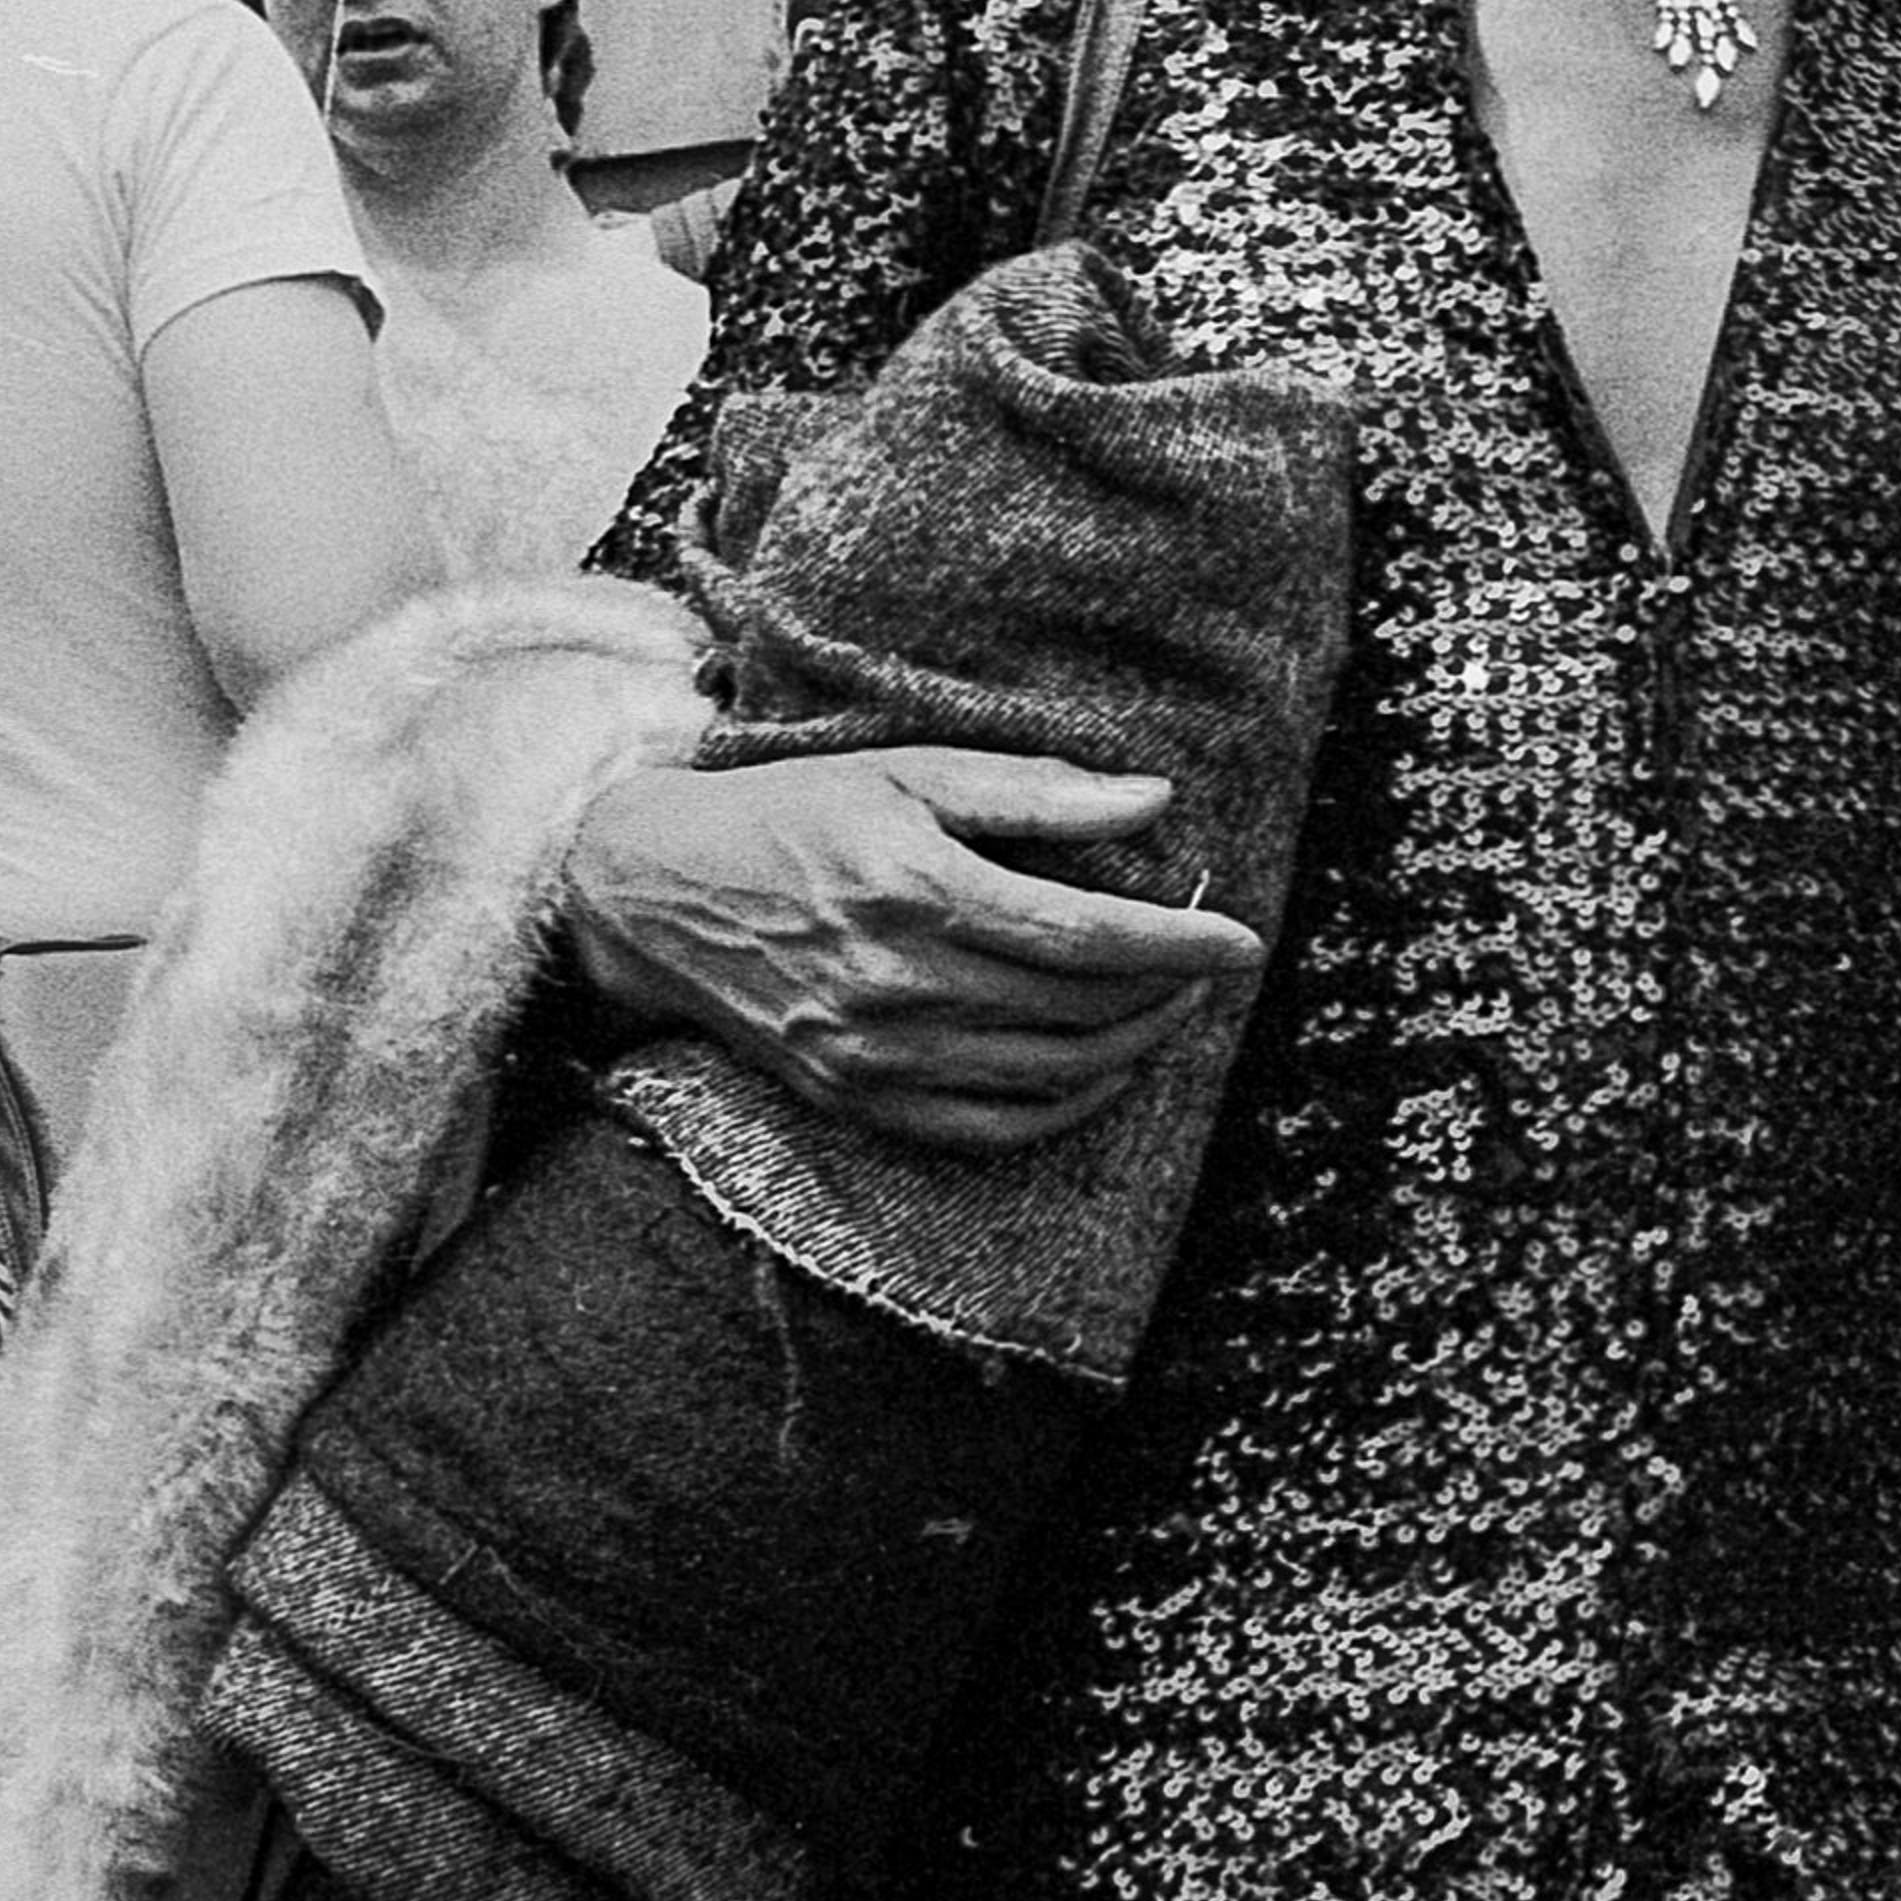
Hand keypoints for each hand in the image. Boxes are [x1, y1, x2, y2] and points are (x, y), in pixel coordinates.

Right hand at [561, 747, 1265, 1154]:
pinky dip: (1067, 1108)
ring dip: (1134, 1045)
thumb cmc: (793, 813)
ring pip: (1051, 1072)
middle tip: (1212, 963)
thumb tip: (1154, 800)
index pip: (1087, 933)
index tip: (1244, 938)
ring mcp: (878, 1054)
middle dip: (1170, 988)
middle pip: (1080, 1005)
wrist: (656, 894)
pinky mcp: (859, 1098)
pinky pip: (992, 1127)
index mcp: (918, 890)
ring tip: (1173, 1005)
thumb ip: (1035, 791)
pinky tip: (1105, 1069)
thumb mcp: (908, 772)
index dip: (1180, 941)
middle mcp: (900, 982)